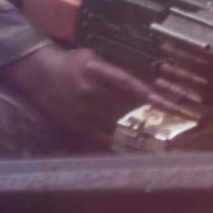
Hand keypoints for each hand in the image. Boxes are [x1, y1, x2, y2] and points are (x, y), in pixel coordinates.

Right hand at [0, 43, 166, 143]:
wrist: (37, 73)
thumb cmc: (70, 63)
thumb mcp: (92, 58)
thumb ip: (114, 72)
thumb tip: (144, 85)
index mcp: (94, 70)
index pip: (129, 83)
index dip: (151, 95)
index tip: (172, 105)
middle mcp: (89, 91)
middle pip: (125, 109)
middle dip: (150, 120)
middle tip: (174, 133)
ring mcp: (81, 111)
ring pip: (115, 128)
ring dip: (137, 138)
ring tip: (160, 149)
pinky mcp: (74, 126)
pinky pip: (99, 139)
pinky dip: (117, 147)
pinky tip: (132, 154)